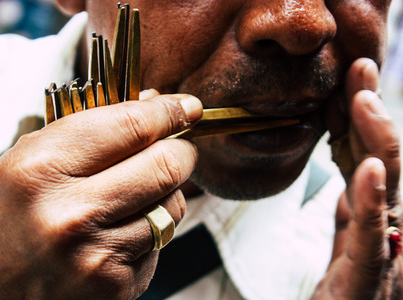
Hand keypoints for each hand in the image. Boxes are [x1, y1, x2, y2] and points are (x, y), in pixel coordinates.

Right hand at [0, 92, 201, 298]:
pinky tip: (118, 233)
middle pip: (167, 166)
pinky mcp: (115, 289)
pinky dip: (148, 230)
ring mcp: (97, 258)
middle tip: (177, 147)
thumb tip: (155, 106)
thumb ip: (93, 129)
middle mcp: (72, 215)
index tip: (185, 107)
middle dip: (181, 151)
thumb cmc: (2, 218)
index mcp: (42, 169)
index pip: (132, 126)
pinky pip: (158, 244)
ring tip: (134, 195)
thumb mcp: (31, 159)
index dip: (168, 112)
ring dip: (165, 193)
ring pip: (172, 207)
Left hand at [313, 58, 401, 298]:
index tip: (347, 81)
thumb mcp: (350, 234)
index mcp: (381, 210)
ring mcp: (390, 247)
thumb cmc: (349, 288)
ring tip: (362, 98)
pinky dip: (372, 198)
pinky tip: (370, 169)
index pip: (370, 153)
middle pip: (383, 156)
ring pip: (387, 183)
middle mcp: (393, 222)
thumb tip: (361, 167)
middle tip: (359, 68)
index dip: (359, 116)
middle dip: (371, 111)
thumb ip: (357, 203)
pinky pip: (371, 232)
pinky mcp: (370, 273)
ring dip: (377, 138)